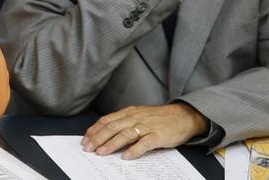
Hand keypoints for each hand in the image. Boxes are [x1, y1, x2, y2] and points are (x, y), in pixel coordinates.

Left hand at [81, 103, 207, 159]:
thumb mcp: (139, 114)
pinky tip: (126, 157)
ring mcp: (147, 126)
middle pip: (113, 127)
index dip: (95, 129)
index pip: (107, 120)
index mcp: (129, 112)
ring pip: (125, 134)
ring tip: (101, 152)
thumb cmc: (159, 117)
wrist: (183, 115)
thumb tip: (106, 132)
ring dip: (111, 144)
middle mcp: (136, 117)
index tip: (85, 139)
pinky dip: (134, 150)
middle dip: (98, 138)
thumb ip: (124, 121)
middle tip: (88, 148)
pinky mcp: (158, 135)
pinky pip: (145, 143)